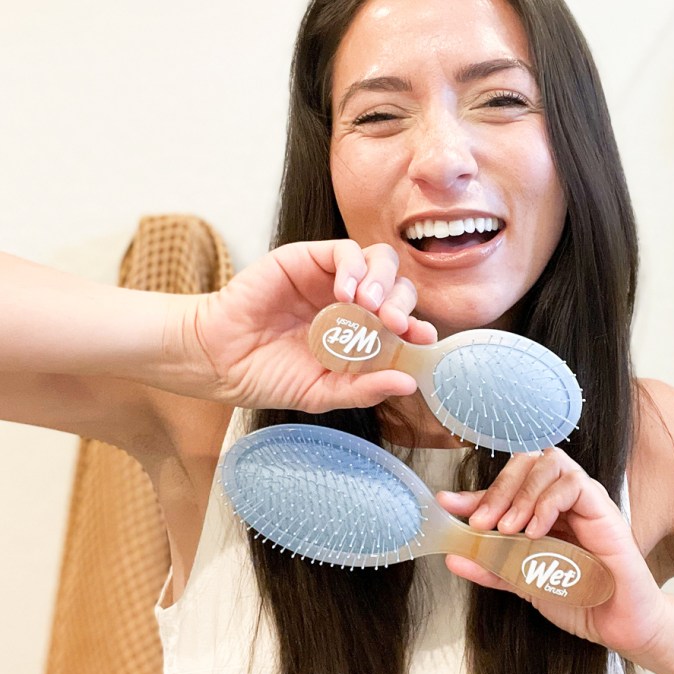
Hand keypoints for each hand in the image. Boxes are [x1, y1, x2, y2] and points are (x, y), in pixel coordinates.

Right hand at [168, 239, 435, 410]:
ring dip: (383, 281)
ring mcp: (330, 278)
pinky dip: (354, 267)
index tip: (423, 339)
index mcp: (360, 333)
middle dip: (403, 304)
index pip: (402, 321)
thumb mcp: (323, 392)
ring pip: (378, 261)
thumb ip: (364, 388)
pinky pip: (345, 250)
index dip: (417, 326)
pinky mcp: (308, 258)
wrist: (220, 360)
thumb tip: (408, 384)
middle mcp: (351, 302)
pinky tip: (346, 293)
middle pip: (397, 287)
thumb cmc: (269, 376)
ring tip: (369, 308)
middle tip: (393, 325)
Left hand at [437, 448, 670, 656]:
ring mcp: (585, 500)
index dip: (475, 493)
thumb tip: (454, 556)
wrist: (620, 625)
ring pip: (550, 463)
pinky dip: (549, 503)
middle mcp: (563, 499)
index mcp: (543, 510)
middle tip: (480, 522)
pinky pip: (575, 485)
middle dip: (498, 488)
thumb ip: (491, 568)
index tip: (447, 504)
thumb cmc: (581, 599)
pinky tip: (536, 531)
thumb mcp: (523, 582)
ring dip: (522, 493)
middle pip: (527, 462)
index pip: (506, 486)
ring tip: (508, 528)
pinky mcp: (604, 509)